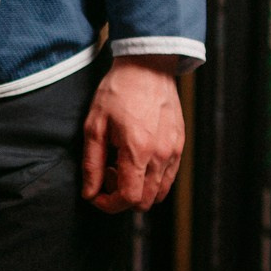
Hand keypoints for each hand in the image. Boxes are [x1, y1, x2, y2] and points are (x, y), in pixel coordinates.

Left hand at [81, 57, 185, 213]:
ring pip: (159, 193)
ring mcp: (174, 151)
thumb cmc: (118, 92)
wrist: (147, 66)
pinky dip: (152, 179)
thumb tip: (90, 193)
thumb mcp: (95, 126)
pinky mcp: (180, 145)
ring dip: (139, 189)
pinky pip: (168, 177)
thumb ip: (92, 164)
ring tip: (123, 165)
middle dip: (122, 197)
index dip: (109, 204)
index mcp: (138, 150)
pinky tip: (138, 158)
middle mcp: (161, 155)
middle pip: (145, 201)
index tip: (97, 194)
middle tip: (108, 173)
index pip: (128, 198)